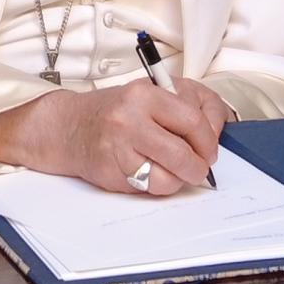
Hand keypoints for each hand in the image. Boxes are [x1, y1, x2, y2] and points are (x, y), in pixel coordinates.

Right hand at [0, 78, 229, 195]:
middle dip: (198, 167)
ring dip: (177, 180)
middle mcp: (129, 120)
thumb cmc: (117, 110)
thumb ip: (186, 106)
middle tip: (198, 168)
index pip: (192, 121)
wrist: (68, 126)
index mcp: (144, 95)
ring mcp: (117, 149)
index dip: (209, 141)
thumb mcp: (150, 93)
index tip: (209, 150)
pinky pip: (147, 190)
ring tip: (171, 170)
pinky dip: (155, 185)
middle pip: (182, 156)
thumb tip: (215, 134)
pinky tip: (148, 171)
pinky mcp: (110, 173)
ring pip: (167, 180)